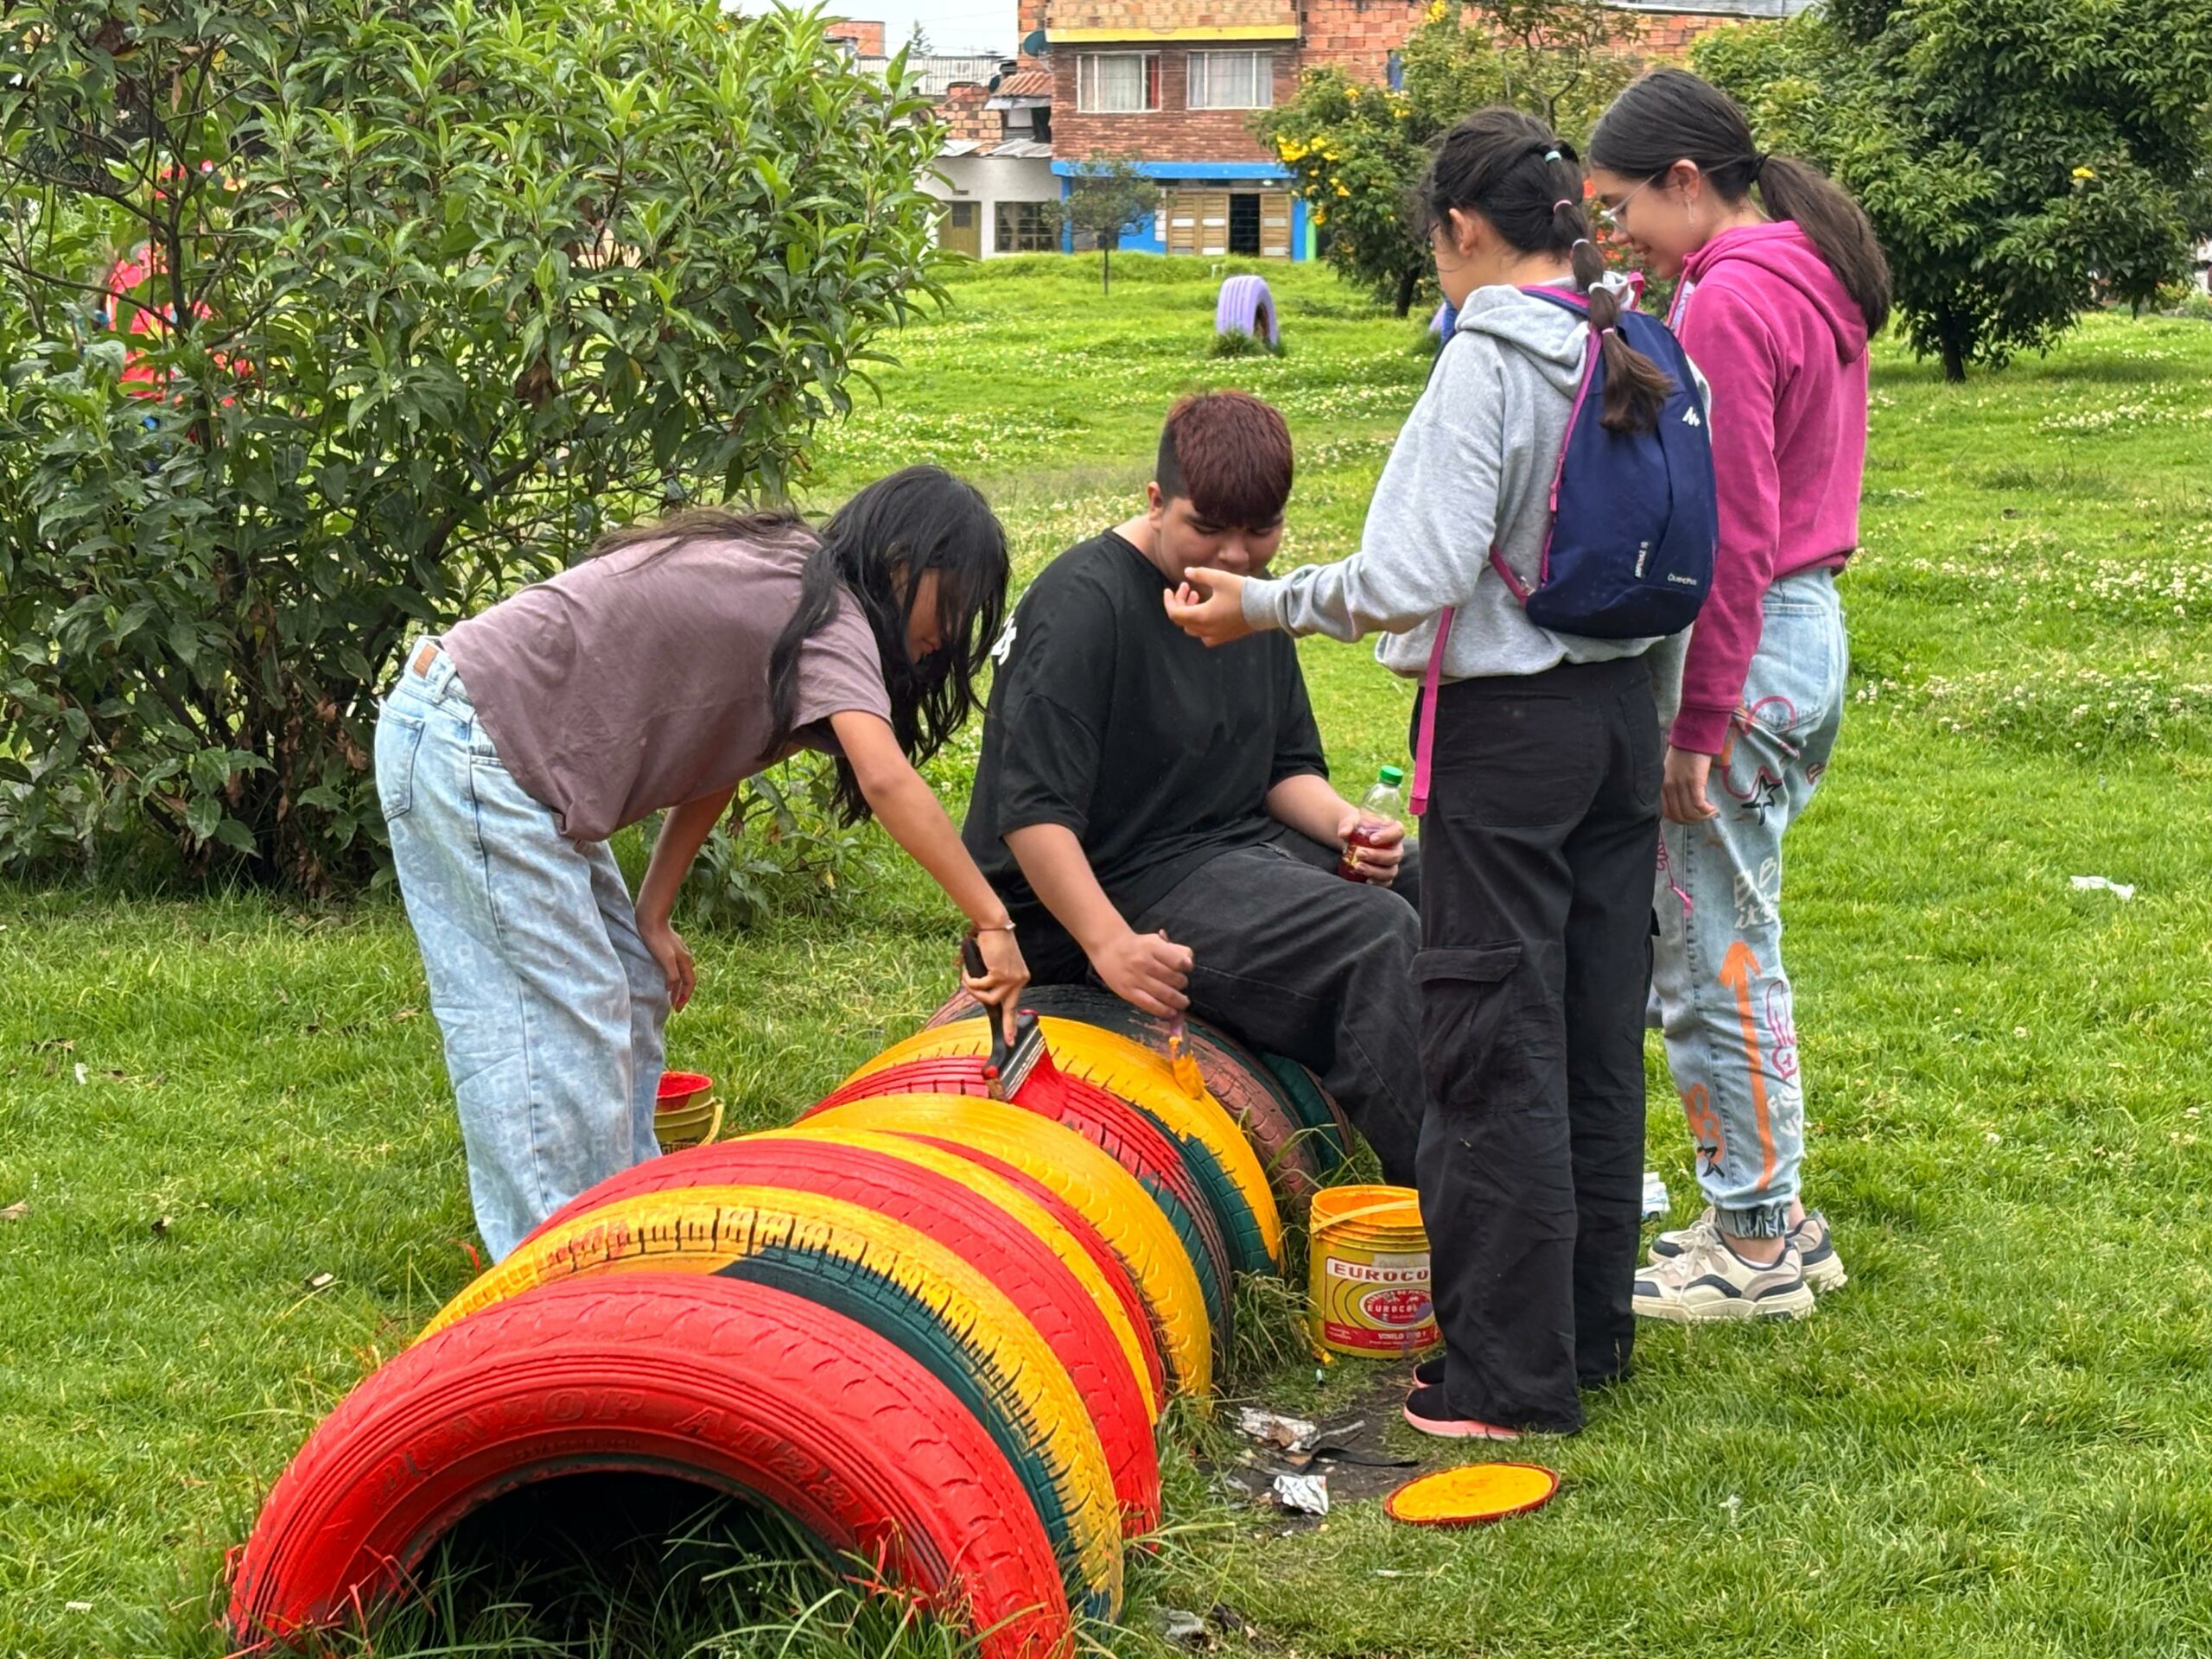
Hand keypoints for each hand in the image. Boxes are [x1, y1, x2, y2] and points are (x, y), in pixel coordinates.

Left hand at [639, 917, 696, 1010]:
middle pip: (686, 980)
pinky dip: (670, 977)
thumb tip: (672, 988)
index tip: (677, 1008)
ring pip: (679, 974)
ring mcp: (676, 952)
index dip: (684, 997)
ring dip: (676, 986)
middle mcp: (684, 957)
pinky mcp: (668, 949)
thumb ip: (672, 974)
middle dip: (682, 994)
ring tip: (669, 996)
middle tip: (675, 1006)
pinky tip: (662, 978)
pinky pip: (673, 968)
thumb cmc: (657, 939)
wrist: (651, 918)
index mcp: (685, 961)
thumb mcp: (666, 959)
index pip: (689, 983)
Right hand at [961, 925, 1029, 1044]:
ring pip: (989, 998)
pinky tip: (966, 973)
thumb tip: (976, 992)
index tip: (1011, 1036)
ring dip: (974, 991)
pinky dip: (970, 981)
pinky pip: (981, 986)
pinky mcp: (1000, 974)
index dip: (1012, 1021)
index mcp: (1020, 978)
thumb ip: (990, 979)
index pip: (1015, 1003)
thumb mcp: (995, 964)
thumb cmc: (992, 942)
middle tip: (1008, 1041)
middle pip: (1010, 1008)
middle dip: (1009, 1026)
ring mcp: (1011, 978)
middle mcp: (1019, 980)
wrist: (994, 926)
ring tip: (967, 980)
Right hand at [1091, 927, 1193, 1017]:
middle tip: (1181, 985)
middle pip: (1173, 978)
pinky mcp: (1128, 992)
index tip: (1187, 969)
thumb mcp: (1155, 940)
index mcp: (1152, 946)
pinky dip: (1164, 1010)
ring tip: (1183, 1002)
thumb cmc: (1137, 945)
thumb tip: (1190, 962)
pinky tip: (1171, 1012)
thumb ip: (1174, 949)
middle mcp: (1144, 962)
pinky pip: (1150, 1005)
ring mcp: (1135, 978)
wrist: (1108, 947)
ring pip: (1165, 993)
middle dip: (1182, 983)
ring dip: (1178, 1000)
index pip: (1178, 960)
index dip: (1187, 966)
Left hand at [1162, 568, 1253, 646]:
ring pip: (1192, 627)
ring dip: (1190, 612)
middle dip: (1180, 603)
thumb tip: (1187, 572)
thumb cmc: (1243, 591)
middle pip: (1182, 620)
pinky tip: (1208, 609)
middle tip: (1187, 588)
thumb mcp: (1219, 578)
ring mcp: (1215, 636)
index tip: (1169, 589)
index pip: (1174, 613)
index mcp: (1202, 617)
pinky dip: (1200, 622)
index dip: (1168, 601)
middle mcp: (1206, 630)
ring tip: (1197, 596)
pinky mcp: (1224, 637)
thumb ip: (1200, 575)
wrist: (1266, 607)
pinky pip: (1204, 634)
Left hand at [1337, 807, 1405, 885]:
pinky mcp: (1386, 876)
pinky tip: (1365, 881)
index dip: (1388, 836)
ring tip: (1357, 867)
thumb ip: (1348, 825)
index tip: (1372, 839)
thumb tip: (1343, 834)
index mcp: (1393, 830)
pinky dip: (1377, 883)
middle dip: (1376, 856)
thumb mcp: (1351, 821)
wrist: (1353, 840)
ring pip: (1390, 871)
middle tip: (1359, 853)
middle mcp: (1397, 848)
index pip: (1398, 831)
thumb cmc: (1357, 828)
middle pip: (1394, 855)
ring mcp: (1392, 864)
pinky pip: (1386, 882)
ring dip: (1374, 871)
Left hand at [1663, 746, 1719, 824]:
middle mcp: (1669, 787)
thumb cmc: (1684, 752)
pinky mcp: (1695, 781)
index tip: (1690, 818)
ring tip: (1710, 813)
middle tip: (1703, 817)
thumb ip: (1672, 785)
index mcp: (1662, 785)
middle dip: (1692, 821)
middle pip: (1678, 816)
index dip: (1679, 819)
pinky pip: (1698, 804)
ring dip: (1701, 817)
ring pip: (1689, 813)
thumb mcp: (1670, 771)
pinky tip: (1713, 809)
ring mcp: (1681, 785)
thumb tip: (1681, 801)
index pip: (1666, 812)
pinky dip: (1706, 811)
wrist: (1693, 736)